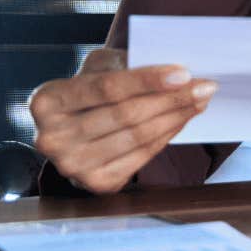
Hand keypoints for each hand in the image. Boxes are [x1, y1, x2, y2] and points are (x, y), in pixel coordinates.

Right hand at [26, 47, 216, 194]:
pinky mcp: (96, 184)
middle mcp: (52, 139)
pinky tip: (181, 120)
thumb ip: (124, 65)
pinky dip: (167, 137)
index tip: (184, 72)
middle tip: (204, 86)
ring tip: (199, 100)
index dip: (147, 80)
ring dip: (176, 117)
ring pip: (137, 137)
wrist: (70, 128)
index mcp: (46, 101)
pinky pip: (141, 158)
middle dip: (171, 99)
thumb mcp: (95, 66)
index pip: (106, 88)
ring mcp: (73, 166)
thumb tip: (175, 73)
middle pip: (125, 115)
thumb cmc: (87, 90)